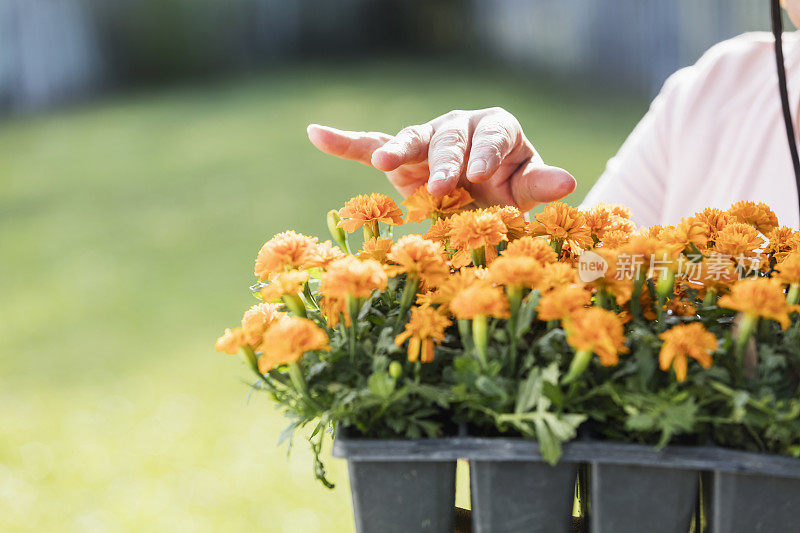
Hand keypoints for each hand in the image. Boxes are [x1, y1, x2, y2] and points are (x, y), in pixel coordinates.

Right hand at [307, 107, 575, 210]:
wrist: (478, 203)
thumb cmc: (506, 194)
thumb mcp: (524, 192)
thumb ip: (540, 185)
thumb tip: (570, 182)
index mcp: (496, 131)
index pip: (493, 135)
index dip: (486, 153)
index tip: (480, 175)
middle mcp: (460, 128)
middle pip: (450, 137)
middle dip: (446, 160)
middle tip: (442, 186)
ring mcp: (426, 141)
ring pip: (412, 138)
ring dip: (397, 148)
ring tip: (385, 160)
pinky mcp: (400, 157)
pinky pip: (370, 145)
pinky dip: (345, 142)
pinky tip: (317, 133)